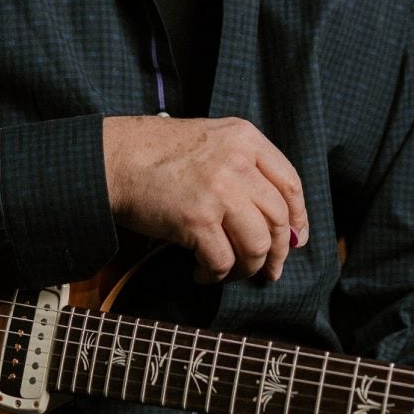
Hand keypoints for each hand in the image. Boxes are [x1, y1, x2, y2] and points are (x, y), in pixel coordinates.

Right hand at [102, 115, 308, 283]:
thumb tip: (278, 218)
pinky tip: (200, 272)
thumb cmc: (157, 153)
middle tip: (268, 270)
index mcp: (245, 138)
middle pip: (279, 218)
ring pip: (257, 245)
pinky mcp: (197, 219)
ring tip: (228, 271)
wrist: (114, 159)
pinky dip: (214, 275)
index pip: (290, 183)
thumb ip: (244, 166)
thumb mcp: (211, 140)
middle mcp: (238, 161)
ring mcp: (219, 190)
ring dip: (246, 267)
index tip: (295, 238)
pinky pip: (222, 261)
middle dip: (278, 251)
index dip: (298, 218)